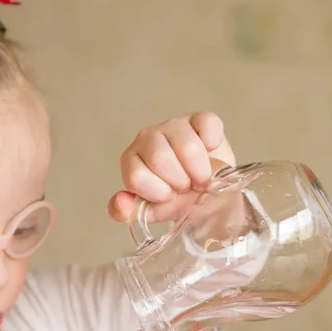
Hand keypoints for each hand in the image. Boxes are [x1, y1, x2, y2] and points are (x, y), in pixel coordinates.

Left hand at [108, 111, 236, 223]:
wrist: (208, 191)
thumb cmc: (178, 198)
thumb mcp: (153, 210)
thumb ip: (130, 211)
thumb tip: (119, 202)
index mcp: (131, 159)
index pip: (136, 176)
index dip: (158, 193)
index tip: (169, 195)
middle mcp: (148, 137)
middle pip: (160, 159)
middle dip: (180, 182)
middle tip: (187, 186)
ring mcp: (174, 125)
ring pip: (188, 148)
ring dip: (200, 171)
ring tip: (200, 176)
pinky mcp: (200, 119)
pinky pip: (208, 125)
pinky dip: (213, 144)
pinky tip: (210, 154)